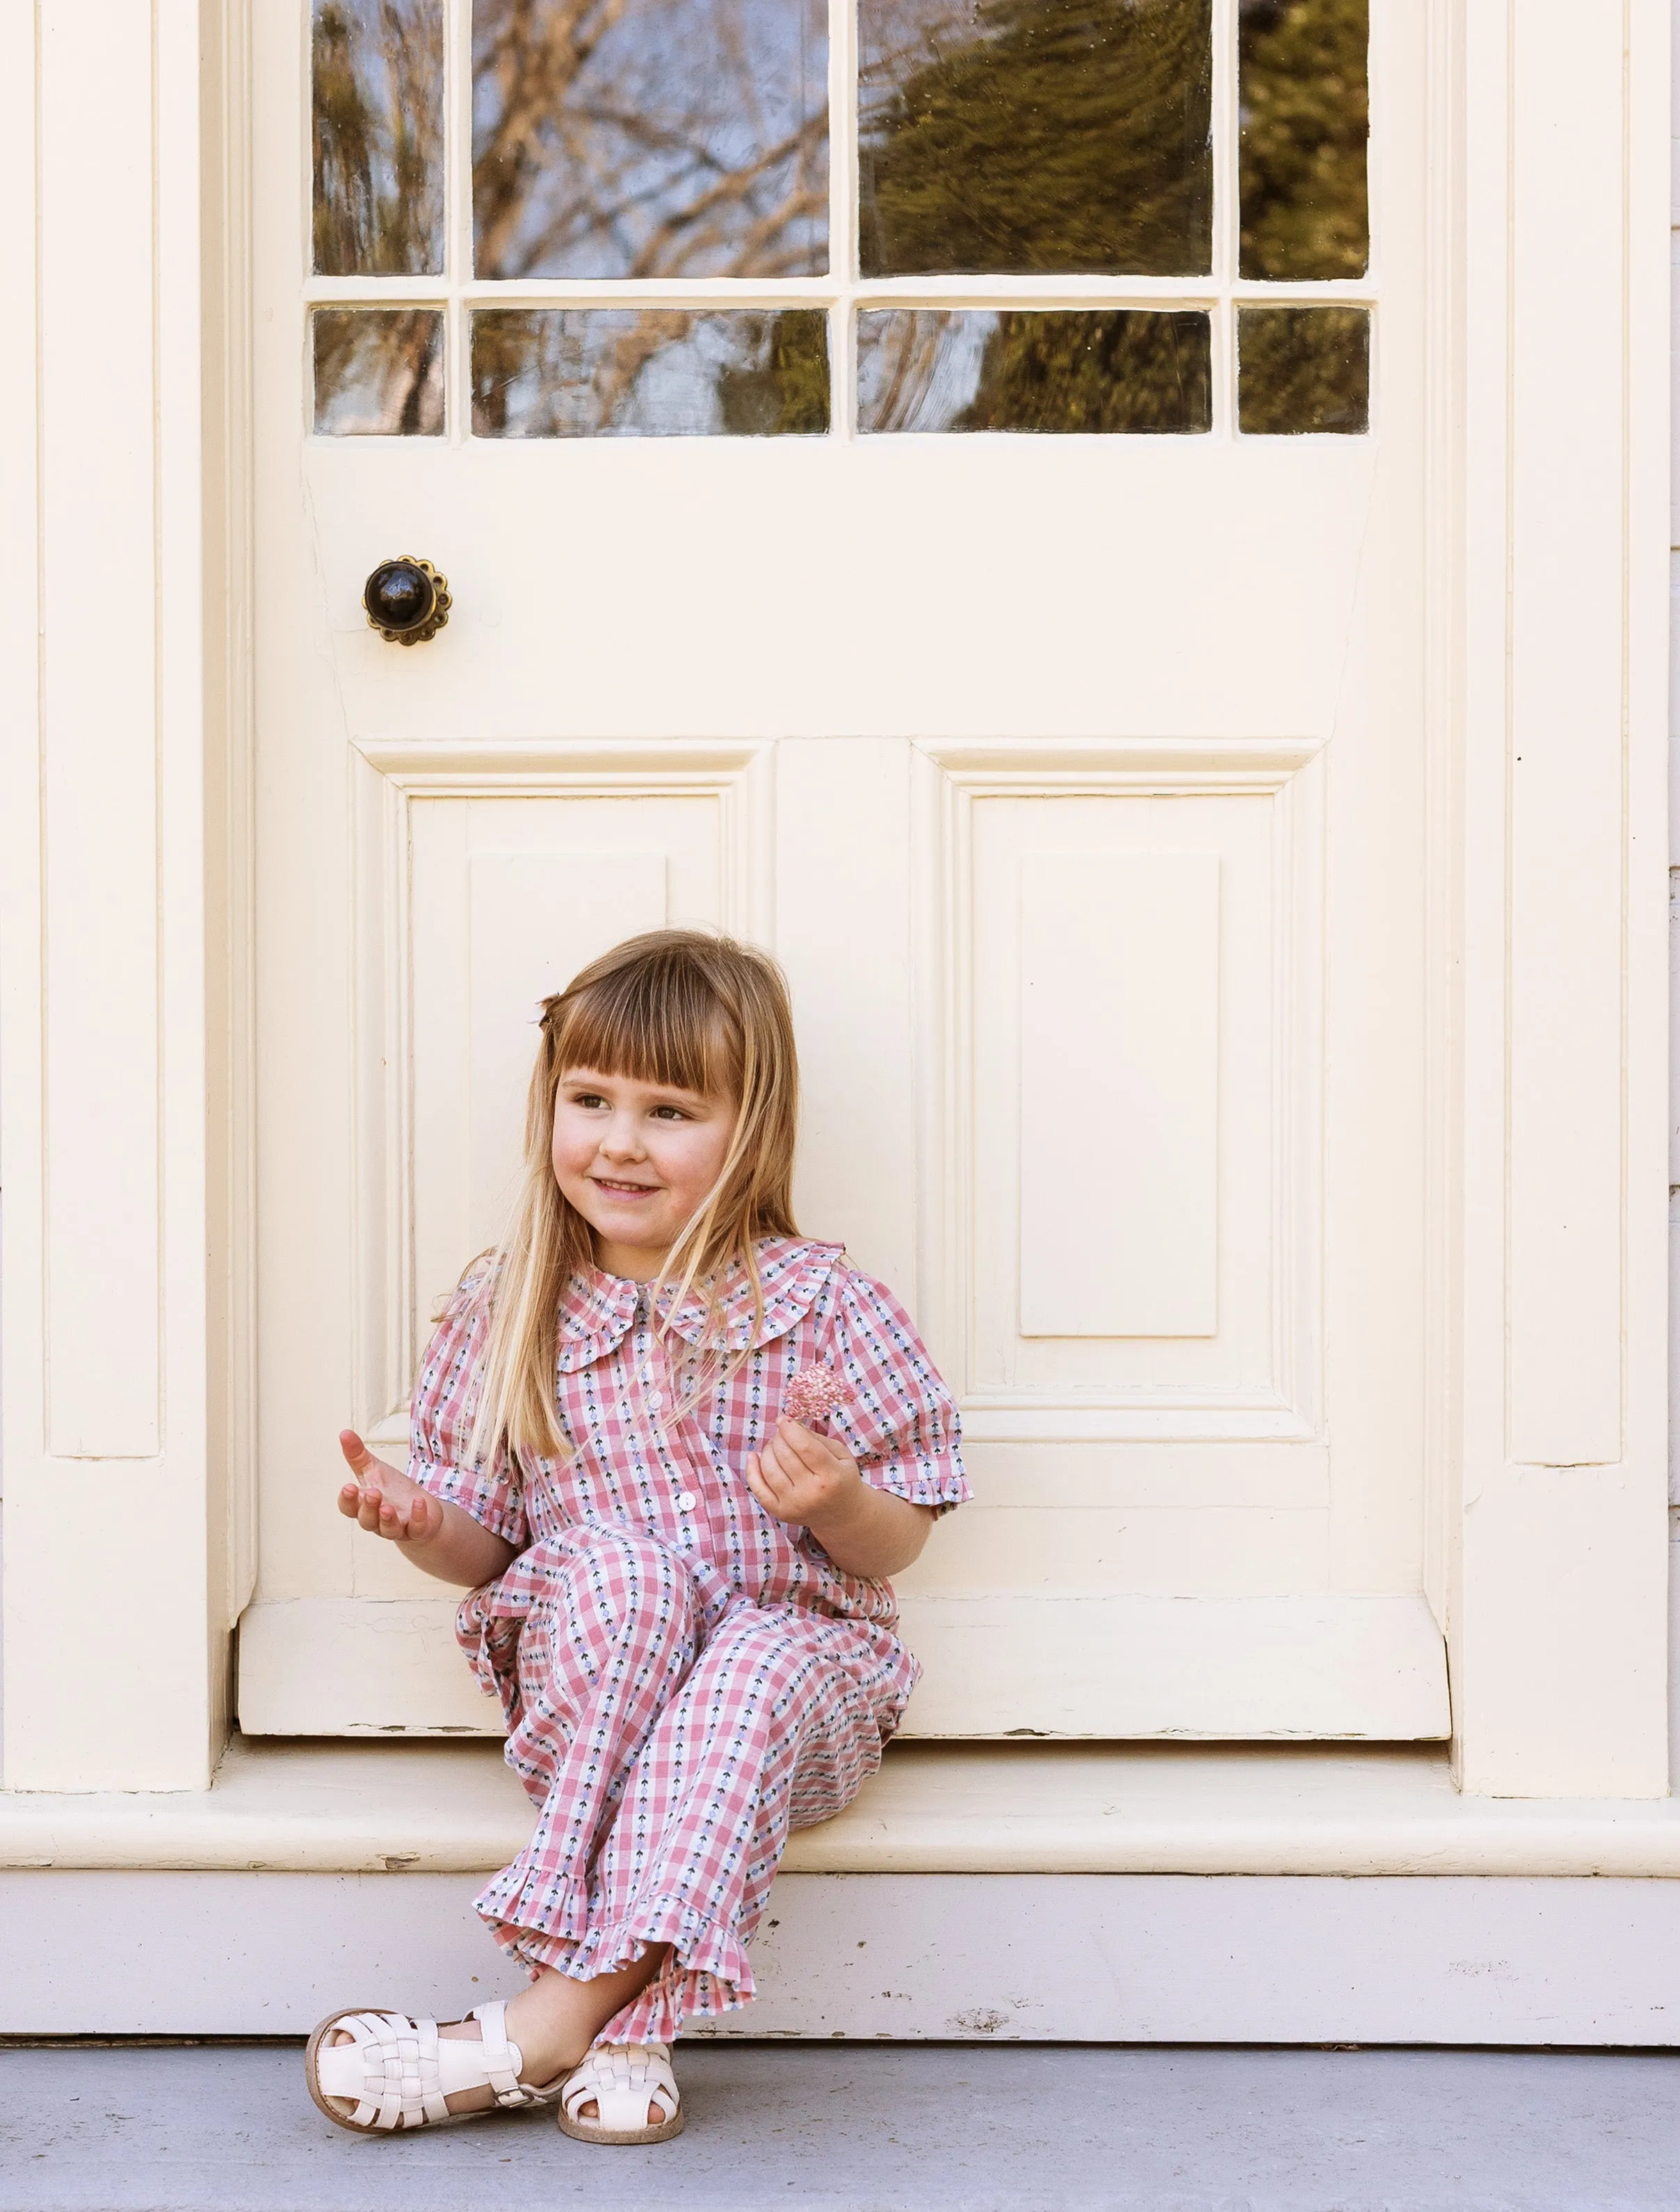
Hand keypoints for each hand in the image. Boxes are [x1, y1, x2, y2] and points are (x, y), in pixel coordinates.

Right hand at [337, 1428, 444, 1549]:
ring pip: (388, 1529)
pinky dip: (417, 1517)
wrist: (421, 1506)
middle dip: (368, 1507)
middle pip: (367, 1520)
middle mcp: (377, 1520)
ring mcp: (398, 1526)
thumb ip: (358, 1455)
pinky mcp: (418, 1529)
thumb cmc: (393, 1490)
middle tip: (372, 1493)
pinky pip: (417, 1528)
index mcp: (363, 1505)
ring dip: (387, 1519)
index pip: (348, 1507)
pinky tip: (419, 1503)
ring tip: (387, 1507)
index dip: (347, 1500)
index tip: (348, 1487)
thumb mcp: (375, 1470)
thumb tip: (344, 1433)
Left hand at [745, 1418, 862, 1529]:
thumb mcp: (841, 1455)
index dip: (789, 1429)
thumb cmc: (841, 1479)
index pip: (804, 1447)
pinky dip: (752, 1470)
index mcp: (831, 1476)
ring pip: (770, 1469)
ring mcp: (794, 1505)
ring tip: (775, 1445)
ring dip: (768, 1450)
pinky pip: (759, 1489)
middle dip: (779, 1437)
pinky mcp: (781, 1513)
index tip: (782, 1420)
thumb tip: (789, 1425)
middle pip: (785, 1455)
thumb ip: (817, 1438)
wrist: (842, 1515)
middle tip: (783, 1433)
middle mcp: (812, 1493)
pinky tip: (753, 1456)